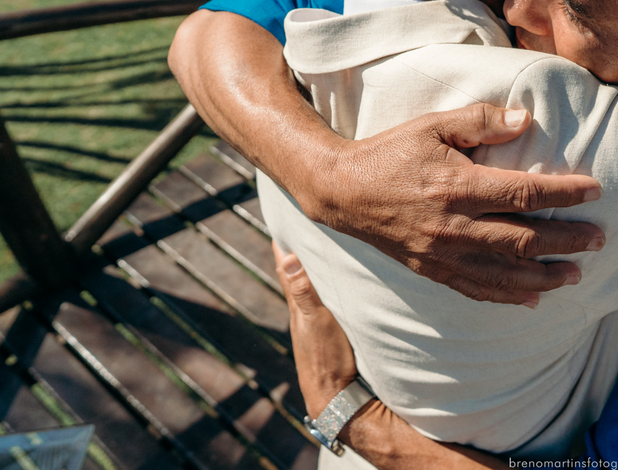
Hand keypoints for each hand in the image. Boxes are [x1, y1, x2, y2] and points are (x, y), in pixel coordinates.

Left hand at [275, 243, 360, 418]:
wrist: (335, 398)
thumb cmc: (327, 359)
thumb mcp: (318, 322)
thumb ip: (305, 293)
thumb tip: (288, 258)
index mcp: (298, 305)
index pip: (287, 267)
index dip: (283, 244)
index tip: (282, 220)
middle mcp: (302, 313)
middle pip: (295, 276)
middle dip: (295, 252)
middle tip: (296, 228)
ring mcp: (313, 325)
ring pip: (307, 290)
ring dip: (308, 270)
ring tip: (312, 251)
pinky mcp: (326, 334)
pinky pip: (320, 303)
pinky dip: (320, 289)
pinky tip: (329, 289)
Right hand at [307, 104, 603, 306]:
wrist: (342, 191)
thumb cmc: (392, 151)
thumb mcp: (433, 125)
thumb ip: (481, 121)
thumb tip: (527, 120)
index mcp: (458, 187)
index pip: (525, 194)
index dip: (565, 194)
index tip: (596, 191)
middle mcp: (454, 227)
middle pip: (524, 241)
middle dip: (567, 242)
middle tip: (599, 238)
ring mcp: (442, 254)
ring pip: (506, 274)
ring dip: (546, 276)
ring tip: (576, 274)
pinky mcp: (432, 270)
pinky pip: (477, 289)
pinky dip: (509, 296)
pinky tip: (534, 297)